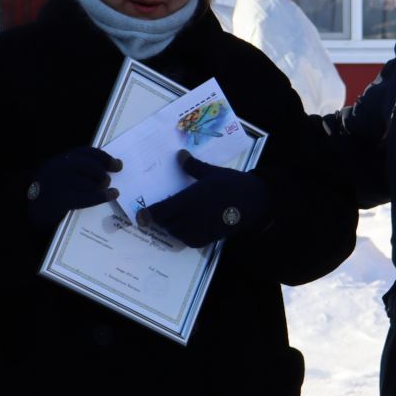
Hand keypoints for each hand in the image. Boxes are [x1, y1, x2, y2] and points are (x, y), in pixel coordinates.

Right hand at [26, 146, 121, 230]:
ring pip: (87, 182)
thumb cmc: (50, 195)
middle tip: (110, 179)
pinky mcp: (60, 200)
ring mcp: (57, 184)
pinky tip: (111, 195)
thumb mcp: (61, 177)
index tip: (117, 164)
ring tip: (108, 189)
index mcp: (59, 161)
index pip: (84, 152)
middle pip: (86, 164)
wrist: (29, 212)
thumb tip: (108, 170)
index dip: (103, 157)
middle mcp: (57, 169)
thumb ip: (78, 171)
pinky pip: (85, 197)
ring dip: (101, 186)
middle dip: (102, 170)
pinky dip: (102, 196)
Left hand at [137, 151, 271, 247]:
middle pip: (166, 223)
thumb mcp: (211, 172)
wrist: (254, 201)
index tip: (140, 216)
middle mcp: (191, 217)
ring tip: (171, 219)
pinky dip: (184, 236)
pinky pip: (189, 240)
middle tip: (155, 214)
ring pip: (176, 233)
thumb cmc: (232, 184)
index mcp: (189, 200)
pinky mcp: (210, 237)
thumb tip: (179, 155)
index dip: (148, 214)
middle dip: (159, 219)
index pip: (161, 211)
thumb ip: (192, 166)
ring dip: (171, 227)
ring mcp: (200, 229)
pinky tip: (186, 228)